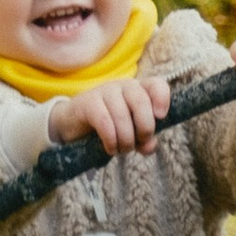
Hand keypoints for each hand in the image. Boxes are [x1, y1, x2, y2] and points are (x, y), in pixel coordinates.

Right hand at [47, 72, 170, 153]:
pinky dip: (111, 139)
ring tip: (122, 150)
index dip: (162, 99)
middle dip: (145, 128)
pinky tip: (111, 149)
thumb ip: (144, 140)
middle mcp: (123, 86)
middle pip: (141, 101)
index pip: (156, 85)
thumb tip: (149, 146)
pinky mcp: (88, 103)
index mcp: (138, 90)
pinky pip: (104, 121)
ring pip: (122, 115)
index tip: (160, 117)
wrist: (73, 124)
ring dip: (126, 139)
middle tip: (139, 143)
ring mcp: (104, 92)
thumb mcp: (130, 133)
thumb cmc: (108, 127)